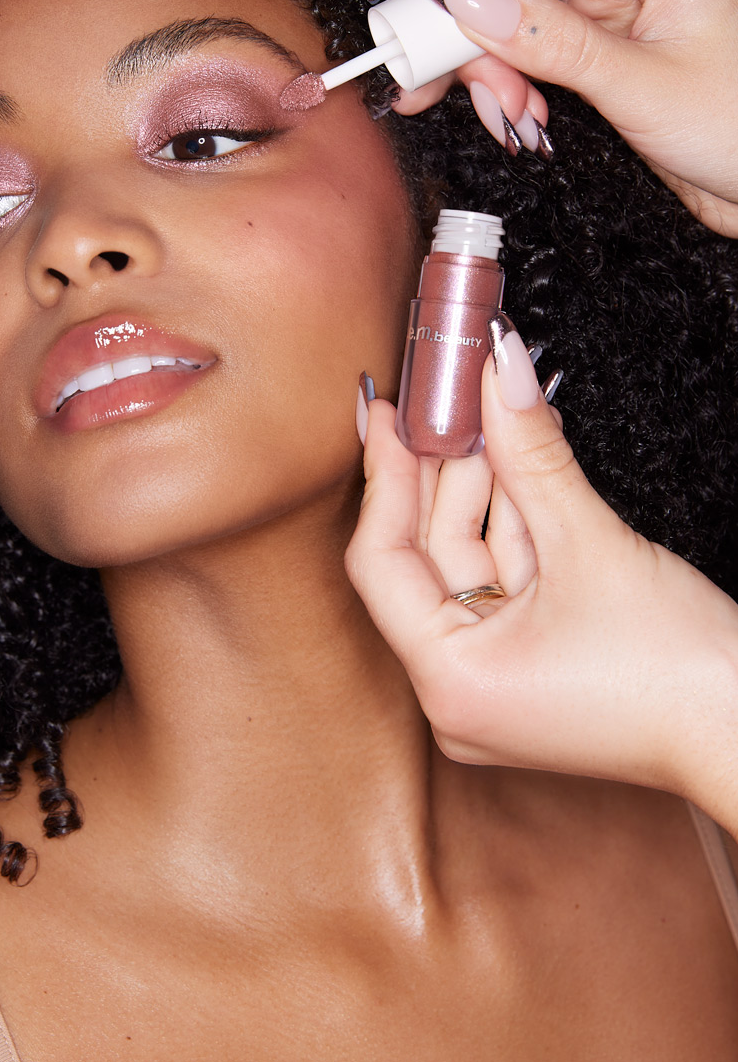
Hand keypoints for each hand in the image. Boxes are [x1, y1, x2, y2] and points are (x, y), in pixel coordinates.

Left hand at [345, 323, 737, 836]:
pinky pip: (503, 583)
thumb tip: (497, 369)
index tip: (387, 414)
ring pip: (468, 564)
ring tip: (489, 412)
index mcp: (449, 680)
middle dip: (440, 471)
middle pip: (424, 558)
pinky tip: (518, 461)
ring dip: (483, 488)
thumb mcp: (591, 542)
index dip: (384, 476)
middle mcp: (457, 691)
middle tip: (445, 396)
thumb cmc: (680, 673)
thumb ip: (531, 451)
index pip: (381, 561)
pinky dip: (513, 524)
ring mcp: (494, 682)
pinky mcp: (529, 669)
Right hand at [384, 0, 737, 235]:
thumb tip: (470, 6)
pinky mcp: (596, 49)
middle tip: (425, 69)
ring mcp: (610, 5)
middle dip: (471, 24)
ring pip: (513, 15)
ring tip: (501, 115)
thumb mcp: (641, 84)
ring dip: (489, 68)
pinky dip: (510, 85)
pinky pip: (527, 52)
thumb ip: (552, 44)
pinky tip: (517, 118)